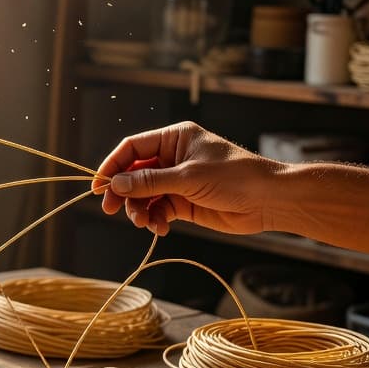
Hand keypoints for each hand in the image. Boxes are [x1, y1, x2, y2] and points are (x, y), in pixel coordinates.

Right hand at [94, 121, 283, 235]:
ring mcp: (178, 181)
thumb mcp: (188, 177)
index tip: (98, 185)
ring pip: (144, 195)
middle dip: (123, 192)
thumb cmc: (235, 177)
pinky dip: (155, 219)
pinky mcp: (184, 203)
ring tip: (144, 222)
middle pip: (134, 173)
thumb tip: (115, 184)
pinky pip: (159, 210)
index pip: (133, 148)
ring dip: (139, 210)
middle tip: (110, 209)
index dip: (113, 166)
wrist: (270, 201)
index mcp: (174, 139)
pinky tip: (160, 228)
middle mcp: (173, 158)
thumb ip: (150, 181)